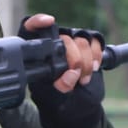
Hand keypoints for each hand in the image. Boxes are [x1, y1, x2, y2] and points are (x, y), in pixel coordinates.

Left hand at [20, 13, 105, 127]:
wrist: (75, 105)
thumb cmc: (57, 99)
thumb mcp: (52, 97)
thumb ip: (59, 88)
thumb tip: (71, 75)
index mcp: (36, 54)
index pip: (30, 28)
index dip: (38, 21)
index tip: (49, 22)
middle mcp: (52, 45)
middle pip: (64, 37)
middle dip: (73, 57)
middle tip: (75, 74)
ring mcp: (70, 44)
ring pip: (81, 39)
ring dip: (86, 60)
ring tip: (83, 78)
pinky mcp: (87, 46)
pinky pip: (95, 41)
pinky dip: (96, 55)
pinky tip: (94, 68)